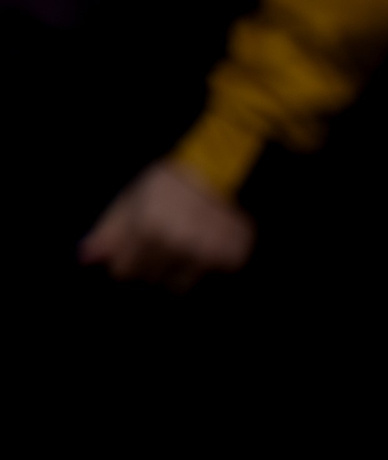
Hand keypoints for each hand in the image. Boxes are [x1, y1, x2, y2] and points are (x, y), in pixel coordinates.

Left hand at [79, 161, 256, 291]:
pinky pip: (210, 277)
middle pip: (151, 278)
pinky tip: (204, 246)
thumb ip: (109, 230)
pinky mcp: (230, 258)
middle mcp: (176, 243)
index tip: (138, 247)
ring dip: (177, 270)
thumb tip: (85, 257)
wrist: (217, 175)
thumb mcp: (132, 200)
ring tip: (183, 246)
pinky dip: (206, 267)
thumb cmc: (167, 186)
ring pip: (179, 284)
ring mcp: (205, 252)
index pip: (124, 270)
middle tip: (163, 243)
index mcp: (147, 229)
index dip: (128, 259)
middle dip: (152, 265)